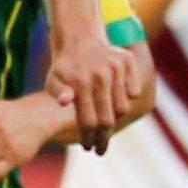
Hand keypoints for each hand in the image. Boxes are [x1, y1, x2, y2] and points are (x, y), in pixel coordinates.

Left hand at [45, 32, 139, 153]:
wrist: (78, 37)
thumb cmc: (64, 66)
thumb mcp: (53, 80)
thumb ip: (58, 92)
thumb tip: (65, 102)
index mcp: (80, 83)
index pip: (88, 121)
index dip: (89, 138)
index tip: (89, 149)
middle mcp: (100, 75)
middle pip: (108, 119)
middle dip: (104, 138)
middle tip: (100, 150)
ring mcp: (116, 68)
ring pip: (123, 107)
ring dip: (114, 118)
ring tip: (104, 125)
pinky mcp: (128, 62)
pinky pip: (134, 91)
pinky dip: (127, 98)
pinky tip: (114, 101)